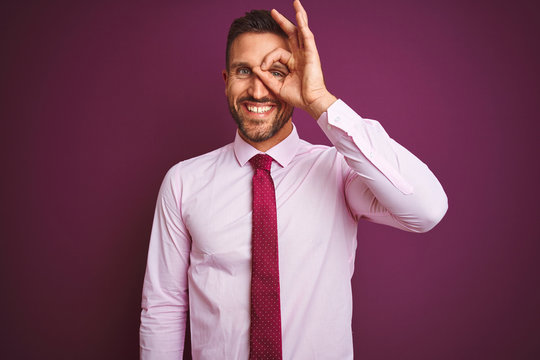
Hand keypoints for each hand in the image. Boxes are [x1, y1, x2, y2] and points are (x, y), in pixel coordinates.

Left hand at [252, 0, 336, 118]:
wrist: (310, 102)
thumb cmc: (297, 97)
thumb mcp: (277, 86)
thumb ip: (266, 77)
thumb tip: (255, 68)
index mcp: (294, 63)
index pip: (277, 52)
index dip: (268, 58)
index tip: (262, 68)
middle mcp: (301, 55)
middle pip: (292, 33)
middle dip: (283, 22)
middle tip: (273, 11)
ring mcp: (307, 53)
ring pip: (302, 30)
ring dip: (299, 16)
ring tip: (295, 2)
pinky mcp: (312, 54)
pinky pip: (307, 36)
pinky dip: (303, 25)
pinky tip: (299, 15)